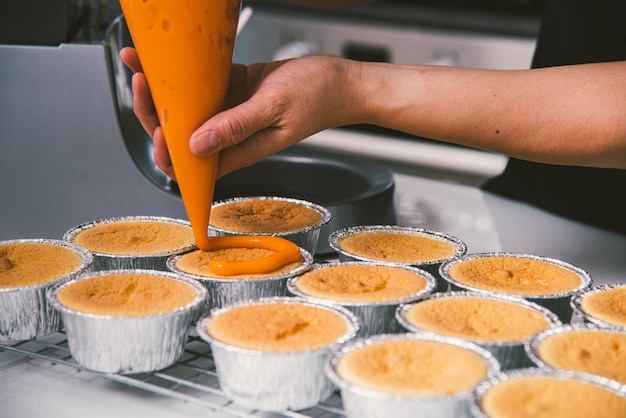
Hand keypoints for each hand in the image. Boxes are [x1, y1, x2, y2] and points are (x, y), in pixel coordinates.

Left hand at [120, 47, 362, 178]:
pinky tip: (170, 57)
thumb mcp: (275, 109)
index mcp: (239, 150)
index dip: (168, 153)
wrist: (340, 82)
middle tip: (143, 81)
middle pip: (179, 136)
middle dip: (153, 112)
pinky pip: (201, 87)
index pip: (192, 166)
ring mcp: (230, 113)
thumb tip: (196, 146)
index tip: (160, 126)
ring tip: (142, 62)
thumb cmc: (318, 98)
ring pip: (186, 110)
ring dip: (162, 89)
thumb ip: (237, 128)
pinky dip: (183, 73)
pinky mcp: (234, 92)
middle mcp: (229, 136)